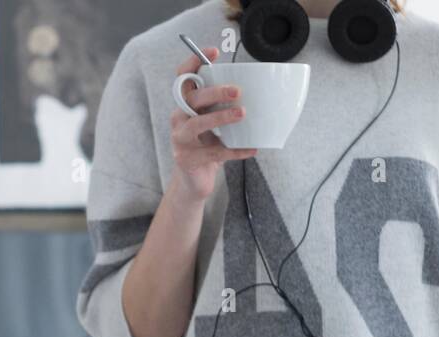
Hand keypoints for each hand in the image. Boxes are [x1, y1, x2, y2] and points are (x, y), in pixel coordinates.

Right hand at [170, 47, 256, 202]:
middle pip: (192, 98)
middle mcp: (178, 118)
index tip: (214, 52)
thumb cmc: (207, 145)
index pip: (183, 77)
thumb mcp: (213, 123)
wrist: (194, 181)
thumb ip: (224, 107)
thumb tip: (261, 92)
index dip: (194, 62)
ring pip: (197, 124)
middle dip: (214, 92)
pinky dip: (235, 150)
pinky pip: (214, 153)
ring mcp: (180, 139)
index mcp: (185, 105)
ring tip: (242, 114)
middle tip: (237, 90)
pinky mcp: (187, 159)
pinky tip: (252, 148)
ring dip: (220, 117)